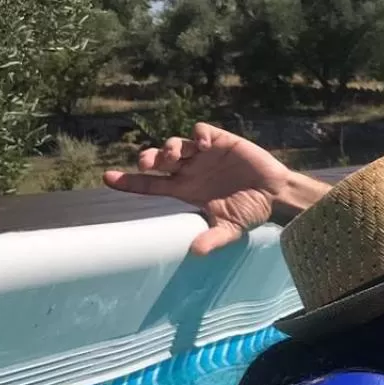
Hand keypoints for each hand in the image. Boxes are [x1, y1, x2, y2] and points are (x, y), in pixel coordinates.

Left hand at [103, 122, 297, 254]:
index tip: (107, 178)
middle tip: (147, 164)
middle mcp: (190, 170)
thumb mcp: (231, 228)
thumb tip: (195, 252)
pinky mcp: (221, 141)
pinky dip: (198, 135)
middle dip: (149, 158)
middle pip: (158, 160)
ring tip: (175, 155)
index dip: (129, 181)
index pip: (151, 184)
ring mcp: (204, 154)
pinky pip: (201, 132)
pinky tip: (203, 145)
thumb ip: (213, 238)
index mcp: (186, 189)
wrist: (276, 194)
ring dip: (169, 147)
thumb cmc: (251, 210)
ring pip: (175, 144)